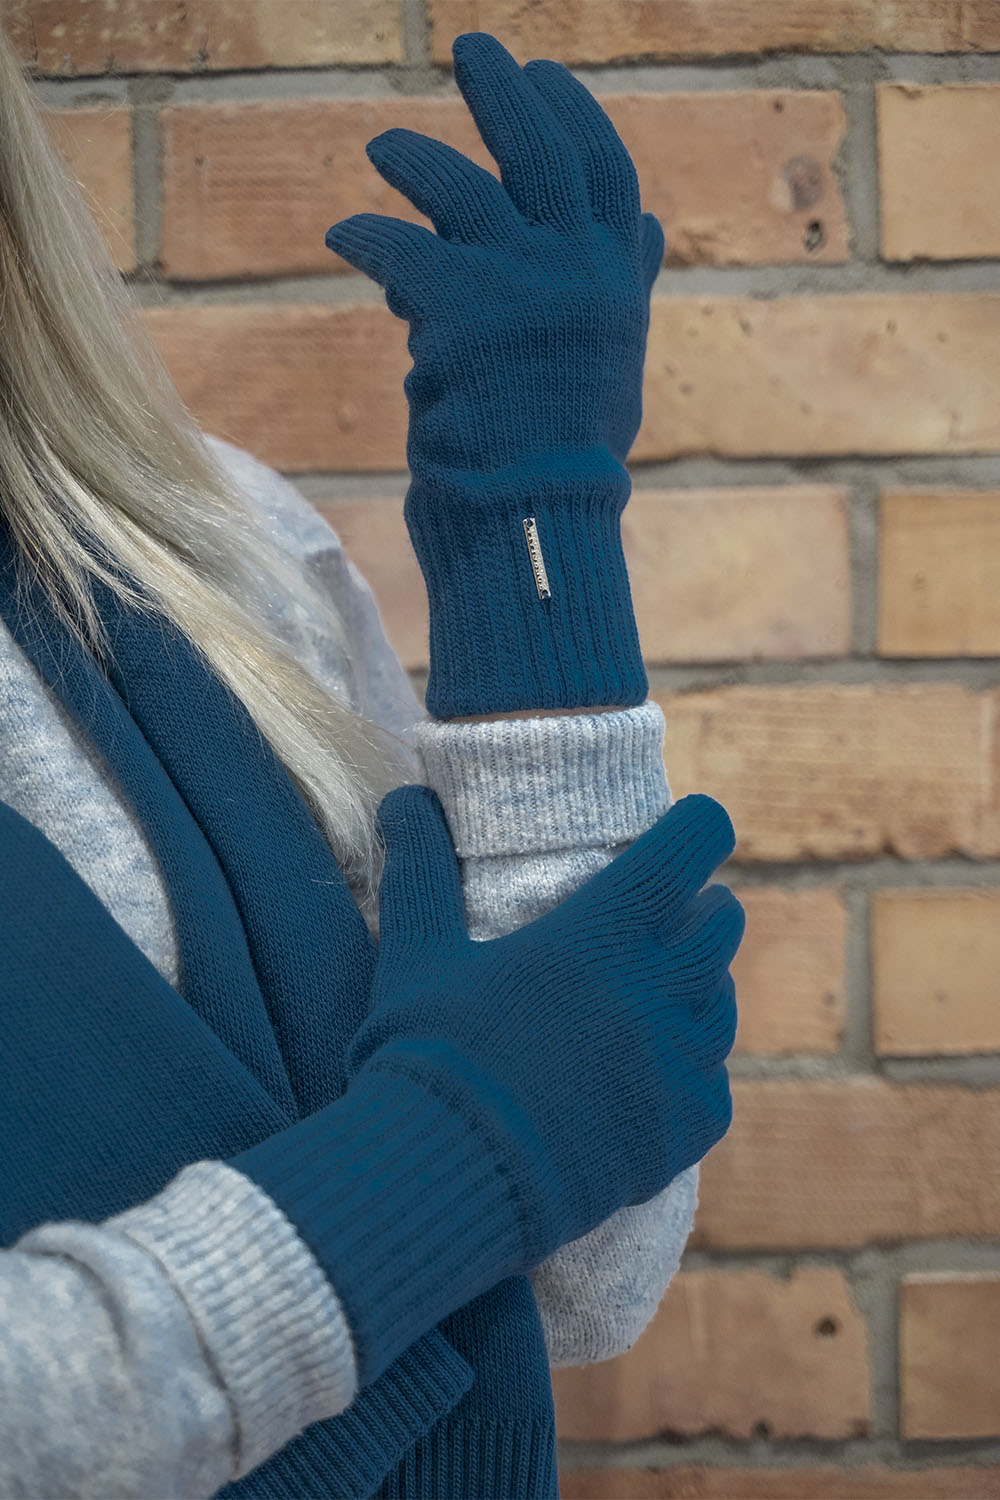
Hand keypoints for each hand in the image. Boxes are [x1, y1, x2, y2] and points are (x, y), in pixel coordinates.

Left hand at [325, 31, 663, 477]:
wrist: (533, 515)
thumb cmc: (569, 452)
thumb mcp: (615, 362)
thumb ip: (625, 288)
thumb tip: (648, 231)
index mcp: (615, 280)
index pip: (604, 170)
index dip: (573, 114)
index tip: (542, 75)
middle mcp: (575, 268)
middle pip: (538, 149)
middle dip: (502, 90)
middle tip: (470, 47)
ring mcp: (518, 282)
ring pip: (456, 189)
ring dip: (412, 159)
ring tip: (382, 147)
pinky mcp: (457, 305)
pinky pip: (396, 246)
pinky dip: (365, 234)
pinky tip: (342, 231)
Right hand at [345, 784, 743, 1265]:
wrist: (447, 1179)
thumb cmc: (428, 1055)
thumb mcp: (416, 953)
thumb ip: (422, 870)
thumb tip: (404, 796)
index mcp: (605, 929)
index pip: (694, 845)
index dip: (697, 828)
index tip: (686, 828)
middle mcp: (661, 987)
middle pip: (722, 924)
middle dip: (699, 910)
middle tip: (666, 913)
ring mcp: (681, 1061)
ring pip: (721, 1002)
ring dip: (696, 988)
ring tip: (653, 996)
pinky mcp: (687, 1129)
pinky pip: (712, 1083)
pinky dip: (687, 1072)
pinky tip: (646, 1079)